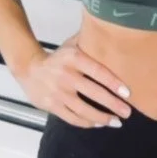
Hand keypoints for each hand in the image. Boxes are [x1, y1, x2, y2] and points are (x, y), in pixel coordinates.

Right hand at [17, 34, 131, 128]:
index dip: (114, 83)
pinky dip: (87, 123)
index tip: (127, 93)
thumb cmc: (58, 58)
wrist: (28, 67)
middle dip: (113, 105)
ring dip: (102, 118)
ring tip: (116, 122)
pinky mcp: (51, 105)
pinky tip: (98, 123)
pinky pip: (72, 118)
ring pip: (83, 110)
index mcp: (73, 58)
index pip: (97, 71)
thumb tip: (114, 34)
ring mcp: (57, 92)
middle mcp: (66, 75)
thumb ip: (89, 42)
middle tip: (127, 112)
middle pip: (94, 93)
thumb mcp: (71, 45)